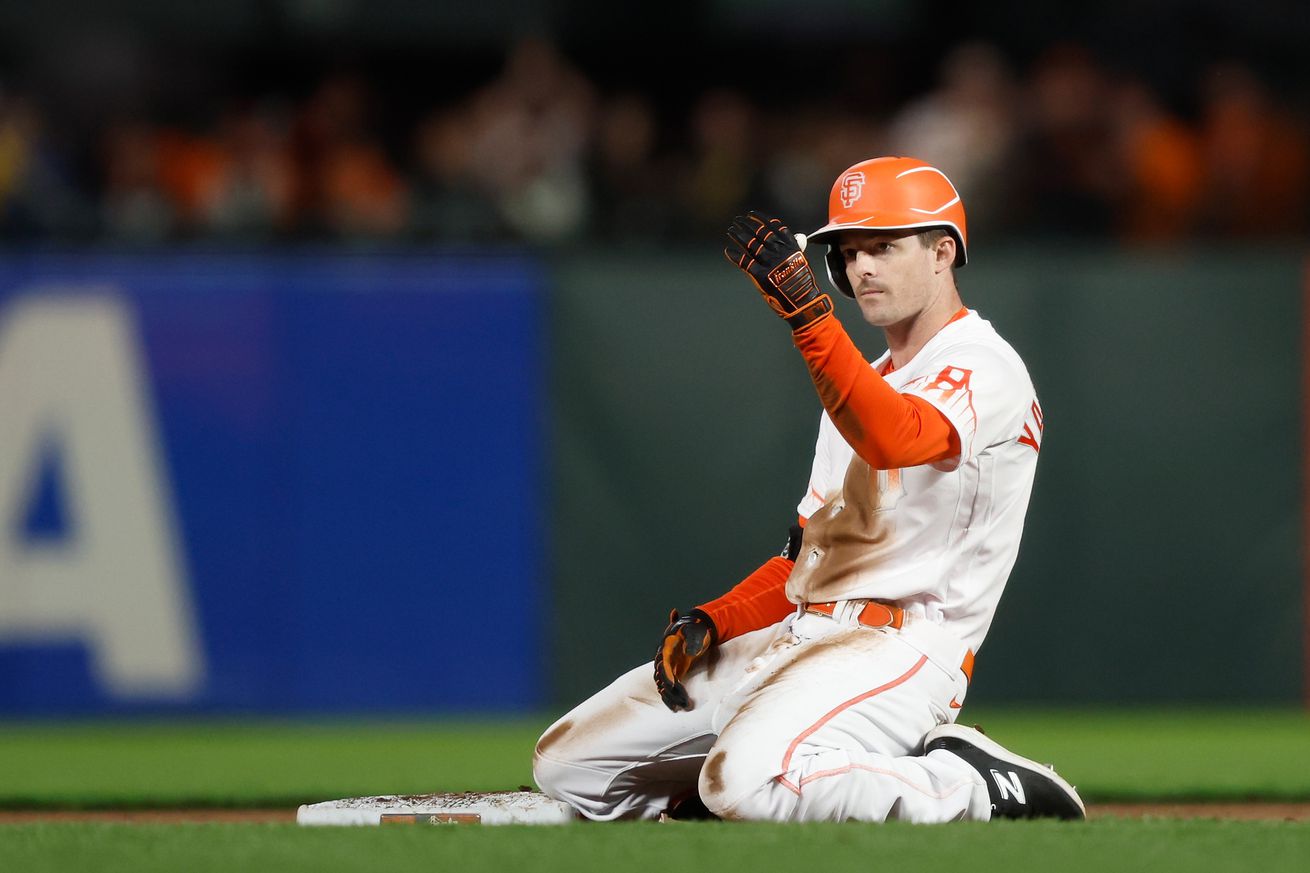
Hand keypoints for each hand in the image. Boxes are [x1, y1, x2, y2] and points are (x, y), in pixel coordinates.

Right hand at [653, 609, 717, 710]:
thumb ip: (691, 638)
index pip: (664, 664)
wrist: (692, 630)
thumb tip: (687, 646)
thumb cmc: (692, 630)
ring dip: (672, 697)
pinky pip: (667, 688)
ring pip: (663, 686)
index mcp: (667, 649)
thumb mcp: (693, 630)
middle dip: (671, 690)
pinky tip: (675, 708)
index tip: (674, 684)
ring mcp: (666, 668)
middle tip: (682, 699)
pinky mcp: (671, 674)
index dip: (667, 674)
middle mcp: (663, 660)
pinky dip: (670, 698)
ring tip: (682, 706)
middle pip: (662, 678)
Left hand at [724, 211, 832, 330]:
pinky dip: (735, 257)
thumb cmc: (802, 283)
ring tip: (730, 231)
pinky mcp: (761, 276)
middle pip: (760, 233)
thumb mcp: (802, 261)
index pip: (774, 226)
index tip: (751, 214)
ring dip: (739, 236)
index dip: (761, 219)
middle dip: (747, 225)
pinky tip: (728, 251)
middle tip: (737, 220)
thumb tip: (800, 235)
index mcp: (791, 246)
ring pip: (751, 245)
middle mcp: (780, 252)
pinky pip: (745, 263)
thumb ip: (797, 248)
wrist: (803, 303)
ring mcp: (770, 263)